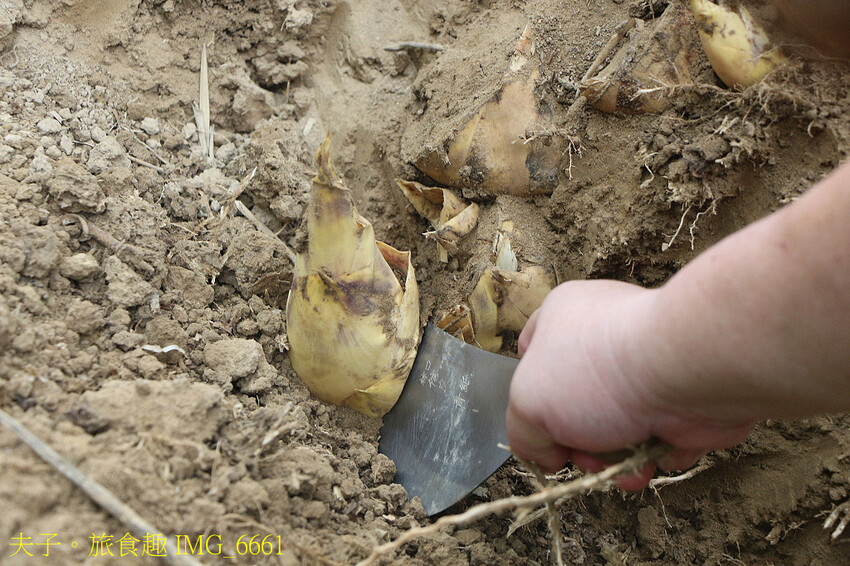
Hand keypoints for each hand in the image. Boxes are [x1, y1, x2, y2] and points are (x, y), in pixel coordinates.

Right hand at [505, 280, 753, 488]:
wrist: (687, 373)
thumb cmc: (600, 372)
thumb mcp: (528, 403)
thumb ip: (523, 433)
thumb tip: (545, 456)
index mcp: (562, 317)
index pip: (533, 352)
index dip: (531, 392)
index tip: (538, 420)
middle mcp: (606, 337)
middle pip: (576, 404)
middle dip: (580, 444)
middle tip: (586, 455)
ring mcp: (648, 366)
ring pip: (620, 428)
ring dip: (619, 459)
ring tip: (626, 465)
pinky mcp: (685, 395)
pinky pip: (662, 437)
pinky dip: (658, 453)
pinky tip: (657, 452)